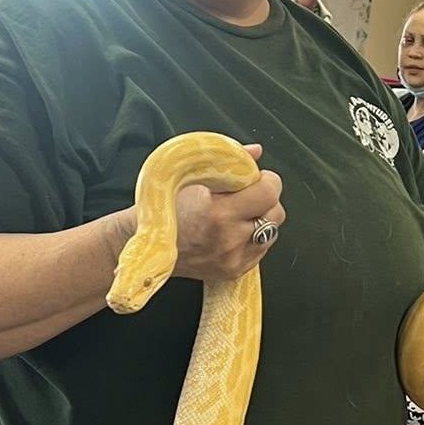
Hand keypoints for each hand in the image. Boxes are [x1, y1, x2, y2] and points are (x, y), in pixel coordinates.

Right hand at [172, 143, 284, 283]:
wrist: (148, 244)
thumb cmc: (166, 208)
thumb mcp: (190, 176)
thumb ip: (228, 162)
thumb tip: (255, 152)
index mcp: (218, 213)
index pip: (268, 193)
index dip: (268, 181)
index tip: (259, 178)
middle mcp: (228, 240)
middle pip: (276, 214)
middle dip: (266, 200)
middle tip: (248, 195)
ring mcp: (232, 259)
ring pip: (272, 233)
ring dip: (261, 220)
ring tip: (239, 214)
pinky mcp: (233, 272)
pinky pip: (260, 251)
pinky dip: (253, 238)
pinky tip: (233, 231)